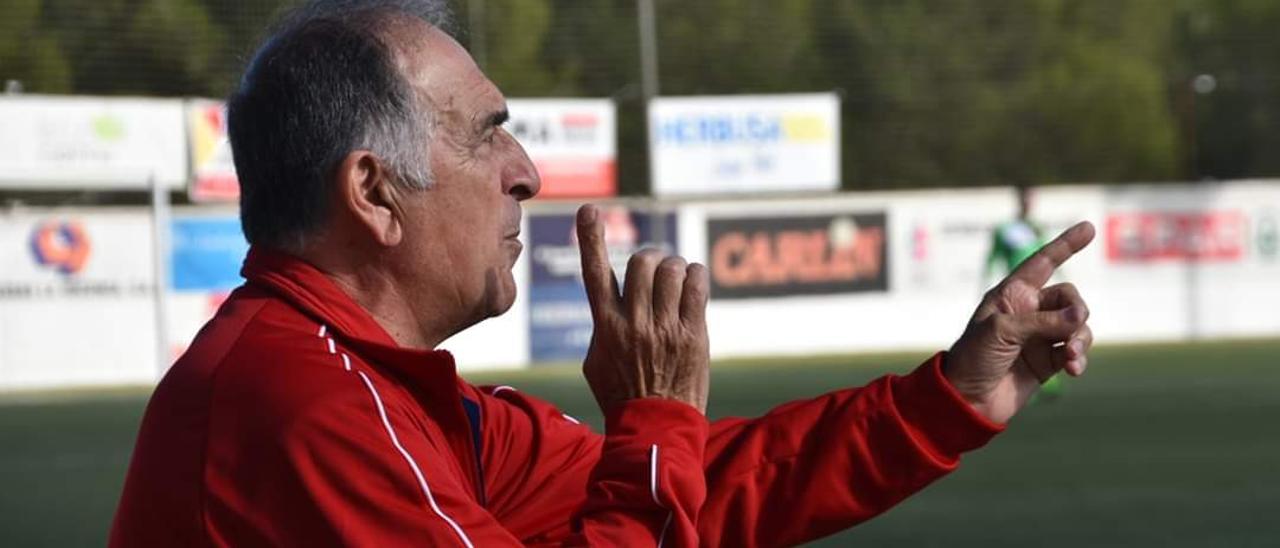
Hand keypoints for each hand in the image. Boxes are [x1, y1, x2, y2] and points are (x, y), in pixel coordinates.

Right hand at [575, 204, 710, 413]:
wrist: (655, 427)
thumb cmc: (621, 395)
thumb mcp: (595, 361)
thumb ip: (602, 327)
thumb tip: (608, 301)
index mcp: (605, 327)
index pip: (594, 273)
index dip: (590, 237)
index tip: (589, 210)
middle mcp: (634, 323)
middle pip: (641, 263)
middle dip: (650, 258)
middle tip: (655, 270)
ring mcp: (665, 329)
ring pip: (671, 270)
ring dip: (675, 267)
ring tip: (676, 281)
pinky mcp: (693, 335)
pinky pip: (697, 286)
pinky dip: (696, 275)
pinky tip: (693, 284)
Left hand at [946, 222, 1096, 423]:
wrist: (968, 399)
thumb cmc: (973, 358)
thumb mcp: (1001, 332)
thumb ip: (1042, 322)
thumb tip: (1079, 318)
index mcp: (1011, 295)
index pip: (1043, 262)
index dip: (1065, 245)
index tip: (1089, 228)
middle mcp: (1028, 311)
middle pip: (1069, 297)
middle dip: (1077, 310)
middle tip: (1073, 325)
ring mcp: (1041, 335)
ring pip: (1077, 325)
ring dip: (1080, 338)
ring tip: (1071, 357)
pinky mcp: (1050, 359)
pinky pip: (1076, 350)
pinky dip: (1079, 357)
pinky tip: (1073, 369)